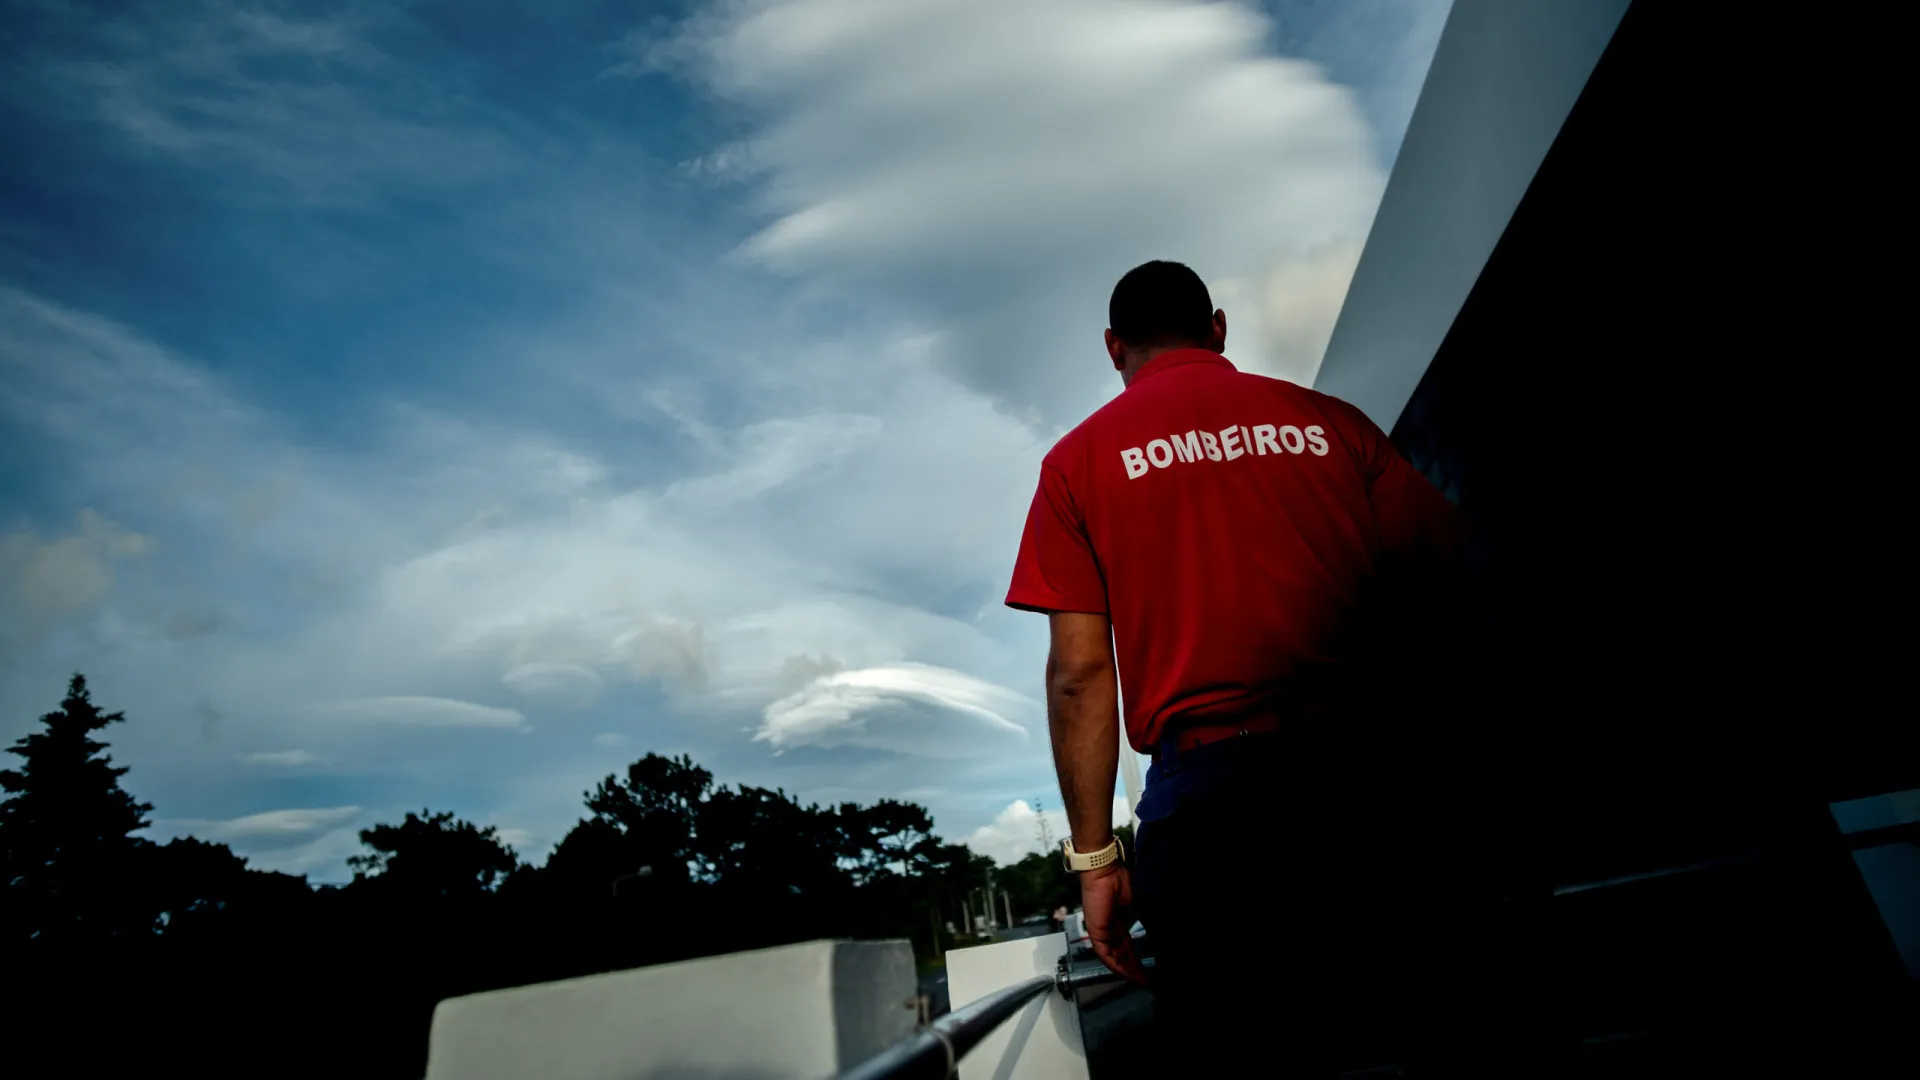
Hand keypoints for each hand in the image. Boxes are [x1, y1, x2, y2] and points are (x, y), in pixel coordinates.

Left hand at [1078, 864, 1147, 984]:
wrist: (1104, 872)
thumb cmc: (1118, 880)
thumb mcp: (1138, 904)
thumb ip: (1146, 920)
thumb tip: (1161, 934)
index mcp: (1117, 920)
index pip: (1126, 944)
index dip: (1136, 957)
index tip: (1148, 967)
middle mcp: (1108, 927)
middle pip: (1120, 953)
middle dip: (1133, 967)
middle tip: (1145, 978)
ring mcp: (1100, 930)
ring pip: (1112, 956)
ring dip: (1125, 968)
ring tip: (1139, 978)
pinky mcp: (1095, 932)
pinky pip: (1104, 954)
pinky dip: (1115, 964)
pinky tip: (1126, 972)